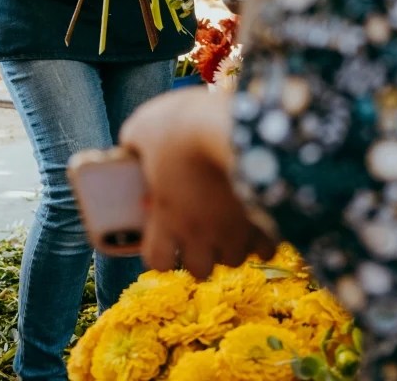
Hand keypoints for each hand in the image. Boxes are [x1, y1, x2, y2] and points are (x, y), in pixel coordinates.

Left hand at [120, 88, 276, 278]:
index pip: (157, 261)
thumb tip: (128, 150)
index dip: (160, 251)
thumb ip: (134, 145)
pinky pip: (268, 247)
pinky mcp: (266, 222)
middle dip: (200, 252)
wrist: (232, 126)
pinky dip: (263, 238)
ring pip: (235, 259)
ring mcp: (235, 231)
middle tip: (200, 227)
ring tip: (231, 220)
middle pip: (200, 270)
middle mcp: (200, 233)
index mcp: (166, 216)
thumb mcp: (144, 127)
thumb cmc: (181, 126)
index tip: (164, 232)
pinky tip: (259, 217)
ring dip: (231, 245)